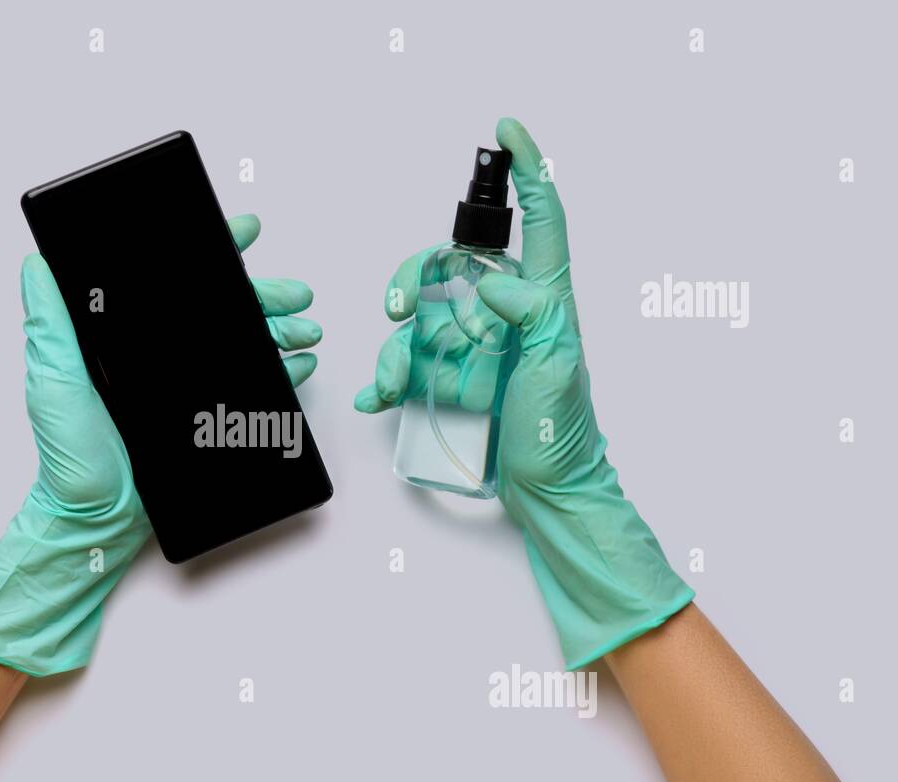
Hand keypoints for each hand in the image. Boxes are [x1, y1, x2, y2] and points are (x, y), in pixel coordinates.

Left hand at [0, 215, 320, 675]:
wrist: (97, 518)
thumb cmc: (69, 455)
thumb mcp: (53, 383)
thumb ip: (49, 326)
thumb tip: (36, 264)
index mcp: (126, 335)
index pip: (171, 280)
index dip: (209, 249)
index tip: (239, 230)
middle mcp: (160, 353)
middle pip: (220, 305)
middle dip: (263, 292)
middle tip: (293, 293)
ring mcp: (187, 383)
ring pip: (243, 341)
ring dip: (280, 329)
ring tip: (305, 330)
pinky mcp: (207, 416)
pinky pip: (252, 386)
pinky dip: (281, 372)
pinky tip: (298, 364)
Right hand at [357, 118, 691, 668]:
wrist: (546, 490)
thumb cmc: (560, 431)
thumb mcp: (557, 367)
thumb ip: (534, 314)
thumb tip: (493, 282)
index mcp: (544, 301)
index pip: (541, 221)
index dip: (528, 171)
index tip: (506, 133)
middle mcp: (504, 314)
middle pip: (450, 265)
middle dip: (415, 275)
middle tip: (400, 306)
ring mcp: (473, 347)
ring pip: (420, 318)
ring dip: (397, 346)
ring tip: (395, 384)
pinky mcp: (450, 379)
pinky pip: (408, 363)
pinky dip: (387, 378)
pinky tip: (379, 398)